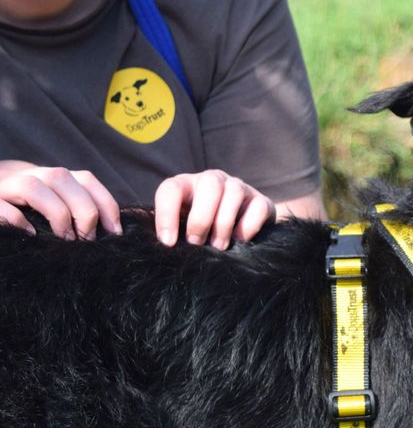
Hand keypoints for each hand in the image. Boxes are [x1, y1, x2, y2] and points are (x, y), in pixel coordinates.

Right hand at [0, 161, 121, 238]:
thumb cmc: (32, 210)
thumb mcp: (60, 206)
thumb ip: (81, 212)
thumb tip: (112, 233)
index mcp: (55, 178)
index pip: (86, 180)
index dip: (106, 204)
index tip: (115, 233)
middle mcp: (33, 176)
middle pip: (62, 178)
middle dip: (83, 210)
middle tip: (87, 239)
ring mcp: (7, 185)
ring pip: (32, 185)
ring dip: (55, 212)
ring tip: (65, 239)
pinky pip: (0, 205)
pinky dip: (17, 219)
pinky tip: (31, 235)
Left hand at [154, 170, 273, 249]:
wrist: (239, 233)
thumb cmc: (201, 233)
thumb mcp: (179, 229)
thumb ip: (163, 229)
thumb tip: (136, 234)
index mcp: (187, 185)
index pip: (171, 189)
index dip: (166, 215)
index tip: (168, 243)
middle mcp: (213, 181)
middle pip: (209, 185)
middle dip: (201, 218)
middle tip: (197, 243)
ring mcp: (240, 188)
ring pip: (234, 192)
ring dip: (224, 223)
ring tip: (219, 246)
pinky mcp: (261, 201)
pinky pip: (258, 206)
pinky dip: (248, 225)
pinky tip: (241, 240)